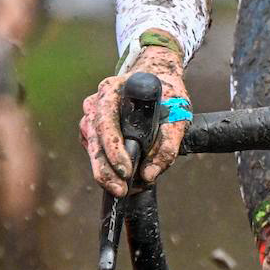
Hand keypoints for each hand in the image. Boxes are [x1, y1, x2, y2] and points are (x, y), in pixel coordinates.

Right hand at [80, 40, 189, 197]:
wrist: (158, 79)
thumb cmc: (167, 94)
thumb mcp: (178, 116)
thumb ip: (167, 146)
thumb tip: (149, 175)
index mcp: (113, 90)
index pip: (106, 120)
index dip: (113, 147)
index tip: (126, 169)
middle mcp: (96, 102)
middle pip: (94, 139)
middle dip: (106, 169)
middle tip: (121, 191)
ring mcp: (92, 116)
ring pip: (91, 148)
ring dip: (105, 171)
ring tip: (125, 188)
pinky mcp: (93, 130)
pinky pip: (94, 151)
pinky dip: (106, 166)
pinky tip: (121, 177)